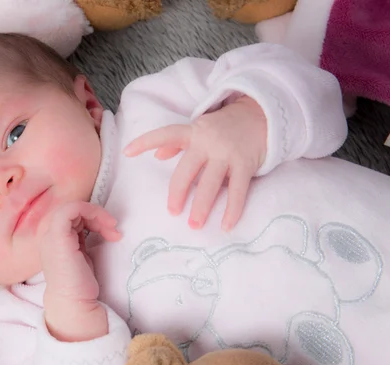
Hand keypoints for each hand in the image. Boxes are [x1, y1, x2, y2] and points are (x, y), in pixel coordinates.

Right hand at [40, 201, 120, 340]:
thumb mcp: (82, 254)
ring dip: (97, 214)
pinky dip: (92, 212)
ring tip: (112, 230)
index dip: (92, 218)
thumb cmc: (80, 284)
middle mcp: (48, 234)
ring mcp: (50, 234)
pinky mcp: (58, 236)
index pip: (71, 216)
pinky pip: (72, 209)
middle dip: (96, 216)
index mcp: (53, 238)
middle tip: (114, 230)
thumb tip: (95, 223)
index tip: (111, 232)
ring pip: (73, 207)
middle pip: (73, 210)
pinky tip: (106, 226)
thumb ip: (81, 237)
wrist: (74, 303)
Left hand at [123, 96, 266, 230]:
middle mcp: (208, 142)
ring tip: (194, 225)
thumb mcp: (199, 128)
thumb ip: (178, 142)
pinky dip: (232, 210)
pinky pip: (237, 191)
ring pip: (210, 184)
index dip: (145, 142)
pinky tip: (226, 225)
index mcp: (193, 132)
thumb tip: (158, 156)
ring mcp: (227, 154)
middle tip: (172, 212)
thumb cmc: (224, 126)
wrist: (262, 114)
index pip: (166, 134)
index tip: (127, 152)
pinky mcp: (245, 164)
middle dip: (177, 193)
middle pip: (186, 171)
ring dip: (202, 207)